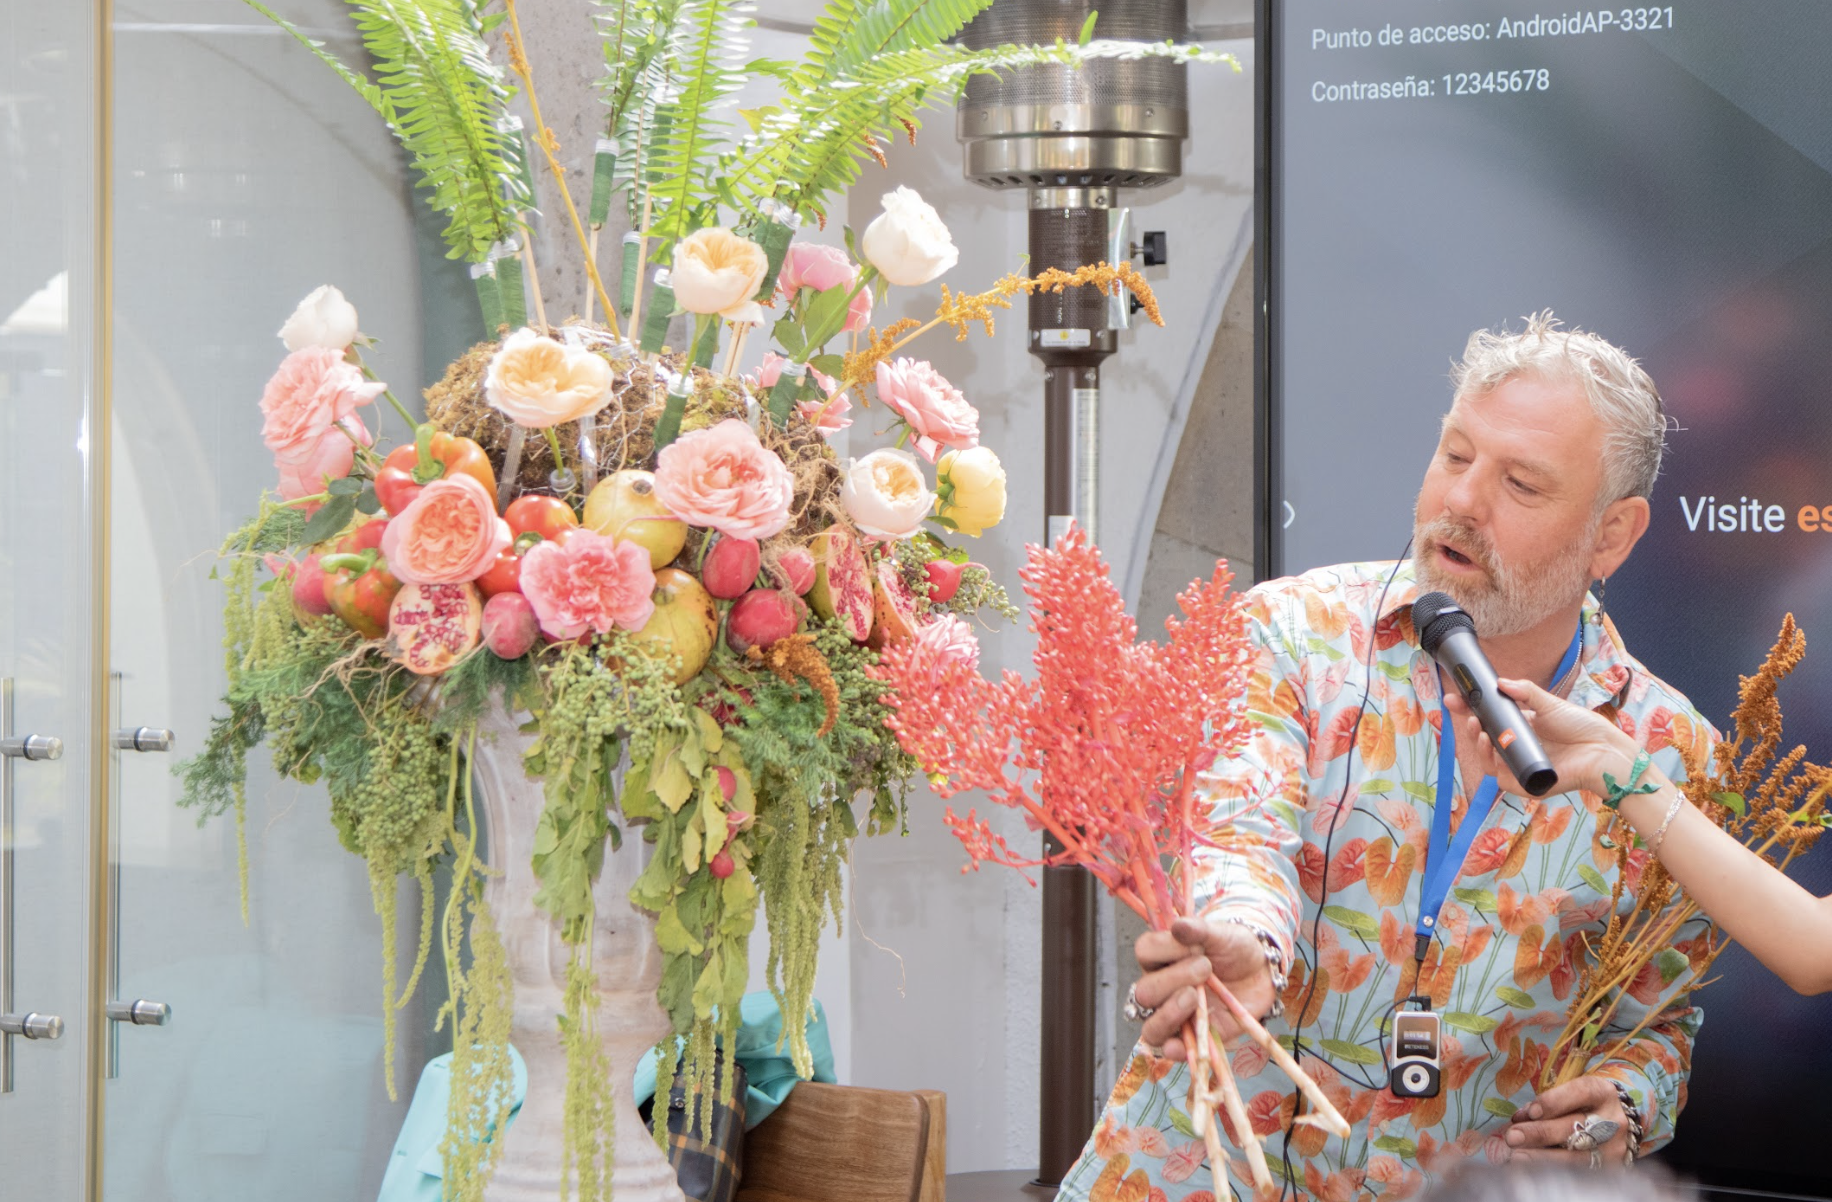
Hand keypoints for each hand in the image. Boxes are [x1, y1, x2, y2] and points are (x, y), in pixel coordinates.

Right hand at [1130, 916, 1275, 1060]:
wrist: (1262, 972)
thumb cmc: (1235, 949)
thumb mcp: (1223, 934)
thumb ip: (1200, 930)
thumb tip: (1178, 926)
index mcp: (1162, 957)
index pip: (1144, 951)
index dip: (1165, 948)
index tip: (1194, 944)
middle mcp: (1161, 988)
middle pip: (1145, 992)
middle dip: (1173, 980)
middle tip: (1206, 968)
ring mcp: (1175, 1016)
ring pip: (1151, 1027)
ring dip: (1168, 1014)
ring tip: (1194, 998)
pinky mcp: (1192, 1038)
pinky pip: (1172, 1051)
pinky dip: (1174, 1050)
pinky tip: (1182, 1045)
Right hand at [1445, 678, 1643, 797]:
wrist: (1602, 750)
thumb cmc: (1580, 727)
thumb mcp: (1549, 704)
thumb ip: (1525, 692)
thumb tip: (1499, 682)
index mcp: (1521, 728)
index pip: (1489, 719)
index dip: (1469, 710)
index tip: (1454, 699)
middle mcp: (1517, 747)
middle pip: (1483, 739)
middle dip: (1469, 726)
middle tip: (1467, 714)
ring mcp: (1518, 765)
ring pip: (1487, 759)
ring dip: (1476, 743)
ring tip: (1478, 729)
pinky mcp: (1523, 783)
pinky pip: (1499, 775)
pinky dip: (1491, 762)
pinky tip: (1491, 747)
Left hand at [1504, 1074, 1631, 1166]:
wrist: (1619, 1126)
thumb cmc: (1585, 1105)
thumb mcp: (1572, 1095)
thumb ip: (1547, 1104)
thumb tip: (1519, 1119)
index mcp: (1602, 1092)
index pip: (1580, 1092)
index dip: (1554, 1102)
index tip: (1531, 1112)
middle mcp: (1612, 1120)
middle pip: (1575, 1127)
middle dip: (1540, 1133)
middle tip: (1512, 1137)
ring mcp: (1614, 1147)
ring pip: (1576, 1155)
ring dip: (1542, 1156)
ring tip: (1517, 1156)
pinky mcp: (1610, 1169)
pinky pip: (1579, 1172)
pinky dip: (1552, 1170)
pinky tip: (1532, 1169)